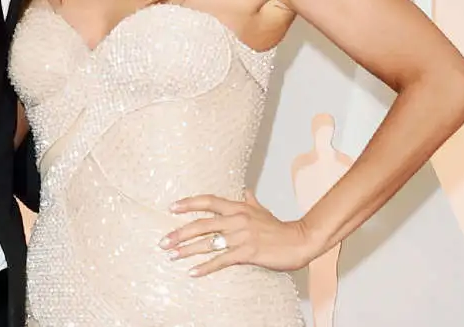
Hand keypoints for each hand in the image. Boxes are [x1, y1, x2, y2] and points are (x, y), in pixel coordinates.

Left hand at [159, 190, 316, 276]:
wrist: (300, 240)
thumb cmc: (279, 228)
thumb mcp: (262, 211)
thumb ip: (251, 201)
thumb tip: (246, 191)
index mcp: (238, 207)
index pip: (208, 201)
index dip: (188, 203)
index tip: (171, 207)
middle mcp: (236, 219)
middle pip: (201, 224)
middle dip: (179, 233)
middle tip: (163, 241)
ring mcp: (242, 236)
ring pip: (208, 243)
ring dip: (187, 251)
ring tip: (171, 256)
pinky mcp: (248, 253)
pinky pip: (221, 260)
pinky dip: (205, 267)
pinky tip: (192, 272)